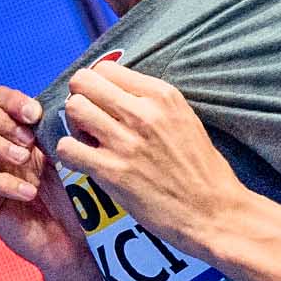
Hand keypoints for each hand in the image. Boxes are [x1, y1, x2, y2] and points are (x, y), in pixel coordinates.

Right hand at [0, 87, 90, 276]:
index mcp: (9, 128)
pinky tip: (30, 191)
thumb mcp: (65, 150)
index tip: (35, 114)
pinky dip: (6, 182)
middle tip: (27, 138)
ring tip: (24, 158)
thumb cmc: (72, 191)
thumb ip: (51, 125)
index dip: (9, 100)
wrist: (75, 237)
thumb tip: (47, 102)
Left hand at [55, 62, 249, 257]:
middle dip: (80, 98)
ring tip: (88, 140)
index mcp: (162, 95)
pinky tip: (84, 161)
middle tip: (89, 120)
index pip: (106, 68)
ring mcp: (126, 142)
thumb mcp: (184, 119)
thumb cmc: (200, 169)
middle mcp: (143, 113)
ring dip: (74, 125)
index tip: (102, 102)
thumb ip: (151, 102)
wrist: (214, 212)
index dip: (97, 85)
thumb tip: (115, 91)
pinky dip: (69, 153)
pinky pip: (67, 147)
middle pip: (83, 82)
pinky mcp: (112, 171)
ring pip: (73, 109)